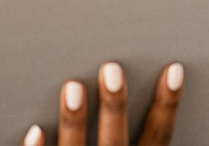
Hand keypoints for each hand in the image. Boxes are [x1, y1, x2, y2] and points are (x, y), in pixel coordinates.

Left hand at [22, 61, 183, 145]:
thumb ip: (137, 136)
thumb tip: (159, 86)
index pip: (157, 138)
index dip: (166, 105)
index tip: (173, 70)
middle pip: (116, 140)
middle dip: (114, 105)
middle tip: (111, 69)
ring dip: (75, 120)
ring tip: (72, 87)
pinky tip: (34, 130)